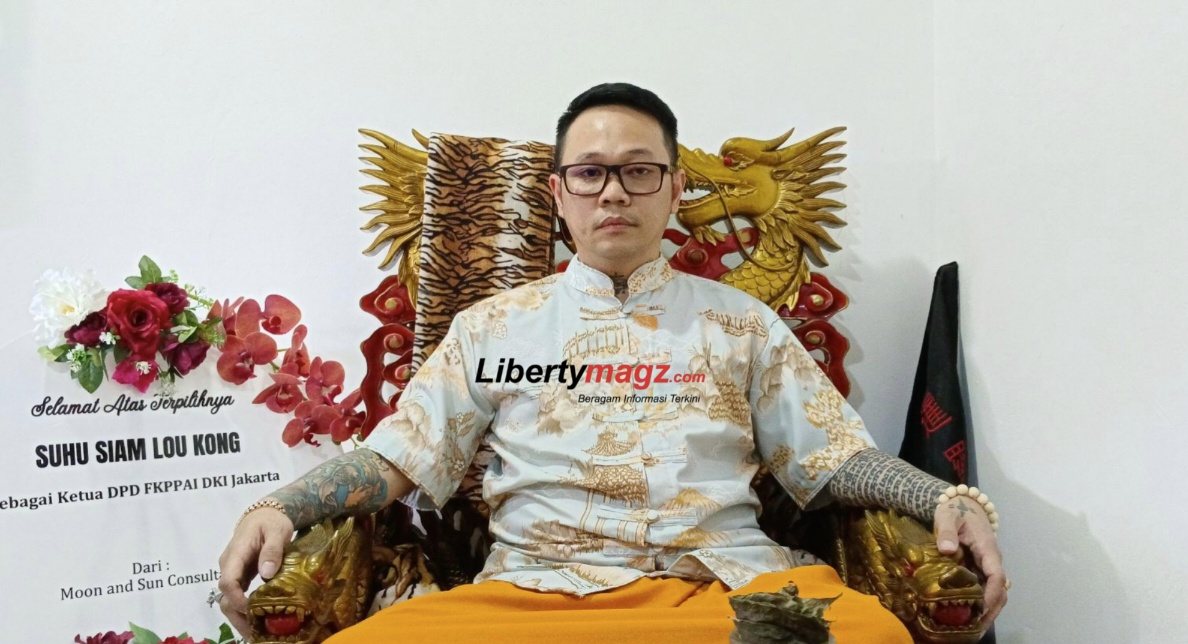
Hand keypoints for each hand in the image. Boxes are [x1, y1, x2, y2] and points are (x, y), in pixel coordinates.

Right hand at [217, 505, 294, 636]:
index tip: (251, 611)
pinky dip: (245, 609)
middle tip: (253, 633)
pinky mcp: (241, 576)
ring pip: (229, 598)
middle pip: (224, 595)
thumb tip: (266, 573)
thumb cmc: (271, 521)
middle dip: (236, 616)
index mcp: (236, 553)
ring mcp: (234, 571)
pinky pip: (238, 595)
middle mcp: (229, 565)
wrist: (266, 513)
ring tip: (256, 633)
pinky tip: (258, 621)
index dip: (236, 599)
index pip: (227, 581)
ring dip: (240, 616)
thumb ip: (272, 551)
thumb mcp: (277, 531)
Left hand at [934, 494, 1006, 626]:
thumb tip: (947, 549)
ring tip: (971, 628)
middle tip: (976, 629)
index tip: (982, 609)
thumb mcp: (947, 516)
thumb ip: (946, 531)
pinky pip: (983, 588)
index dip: (992, 594)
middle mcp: (991, 560)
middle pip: (1000, 590)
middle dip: (991, 610)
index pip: (997, 576)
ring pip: (993, 592)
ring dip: (986, 610)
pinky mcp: (978, 569)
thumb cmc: (955, 510)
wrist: (961, 504)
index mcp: (987, 549)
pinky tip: (965, 615)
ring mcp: (986, 566)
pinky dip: (978, 603)